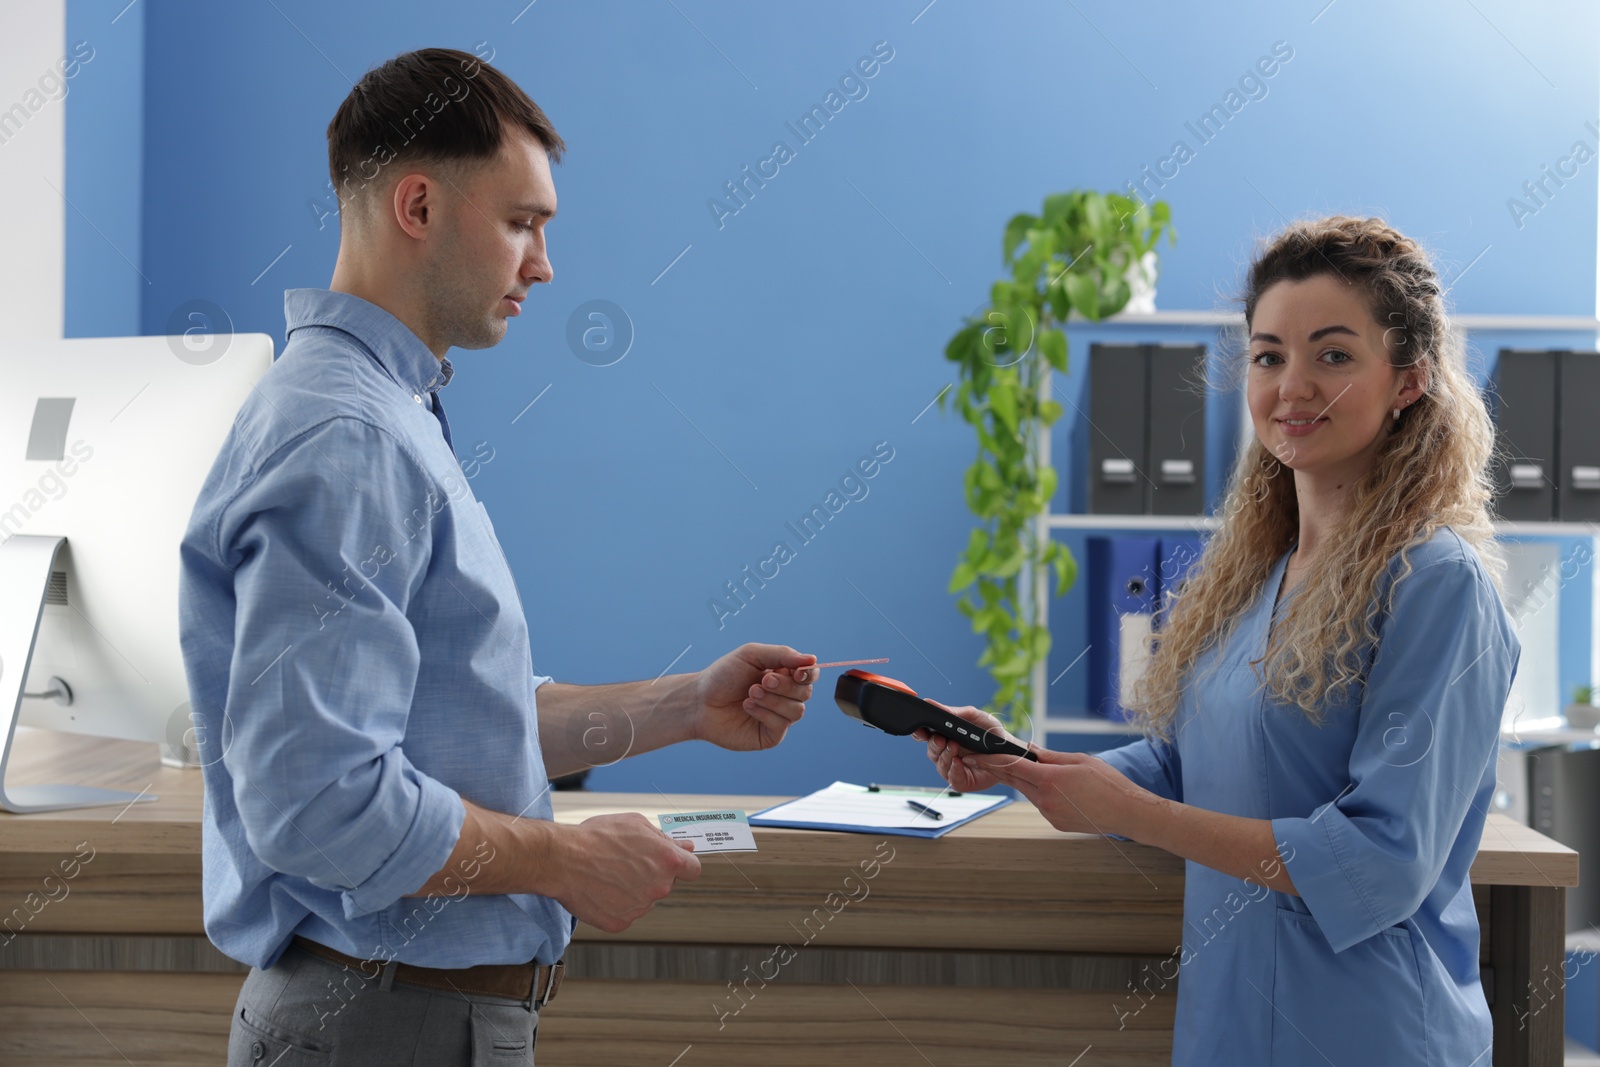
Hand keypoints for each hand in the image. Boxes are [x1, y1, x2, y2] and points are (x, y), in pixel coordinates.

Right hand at [549, 813, 701, 932]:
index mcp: (668, 861)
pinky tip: (601, 889)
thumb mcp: (636, 824)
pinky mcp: (620, 922)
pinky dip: (615, 904)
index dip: (683, 864)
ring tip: (608, 873)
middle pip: (665, 884)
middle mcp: (659, 887)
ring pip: (644, 899)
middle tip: (625, 862)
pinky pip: (625, 913)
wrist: (563, 859)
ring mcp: (640, 908)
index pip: (693, 869)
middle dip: (652, 874)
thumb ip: (665, 838)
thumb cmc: (597, 837)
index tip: (672, 863)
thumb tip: (685, 847)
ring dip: (633, 889)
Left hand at [692, 643, 816, 750]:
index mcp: (783, 675)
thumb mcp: (752, 654)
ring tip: (750, 694)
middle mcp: (784, 697)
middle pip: (805, 693)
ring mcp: (778, 717)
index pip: (810, 675)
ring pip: (797, 710)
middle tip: (762, 681)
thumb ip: (783, 654)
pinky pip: (781, 725)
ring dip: (773, 700)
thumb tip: (813, 659)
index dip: (809, 674)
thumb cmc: (723, 676)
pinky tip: (747, 707)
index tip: (797, 672)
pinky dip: (765, 713)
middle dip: (785, 686)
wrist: (699, 700)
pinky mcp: (770, 736)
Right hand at [914, 701, 1026, 792]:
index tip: (920, 729)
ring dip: (945, 756)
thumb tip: (930, 702)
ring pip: (940, 765)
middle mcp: (946, 753)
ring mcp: (953, 768)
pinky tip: (959, 763)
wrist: (1010, 750)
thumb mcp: (973, 716)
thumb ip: (953, 712)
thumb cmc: (990, 732)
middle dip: (934, 744)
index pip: (925, 735)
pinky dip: (954, 770)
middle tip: (942, 739)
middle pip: (931, 751)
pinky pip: (952, 778)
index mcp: (945, 736)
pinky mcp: (962, 781)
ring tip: (955, 747)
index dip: (920, 733)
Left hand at [961, 747, 1153, 837]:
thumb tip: (1030, 751)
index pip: (1011, 766)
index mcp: (1050, 779)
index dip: (989, 759)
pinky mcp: (1055, 823)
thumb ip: (1051, 756)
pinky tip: (1053, 788)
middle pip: (1014, 780)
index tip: (973, 755)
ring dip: (1024, 781)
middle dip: (998, 769)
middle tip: (979, 759)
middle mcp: (1045, 799)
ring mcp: (1049, 814)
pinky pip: (1040, 804)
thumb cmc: (1109, 783)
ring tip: (1029, 769)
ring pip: (1028, 792)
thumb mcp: (1080, 760)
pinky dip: (1040, 794)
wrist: (1128, 813)